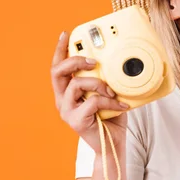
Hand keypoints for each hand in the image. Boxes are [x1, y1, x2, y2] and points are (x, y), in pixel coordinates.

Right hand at [50, 31, 129, 153]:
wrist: (113, 145)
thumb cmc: (111, 117)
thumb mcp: (107, 93)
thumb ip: (106, 79)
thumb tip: (117, 61)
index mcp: (67, 91)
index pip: (58, 66)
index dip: (60, 50)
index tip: (66, 34)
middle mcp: (62, 100)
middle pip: (58, 71)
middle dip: (75, 60)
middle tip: (93, 61)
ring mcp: (67, 111)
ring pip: (76, 85)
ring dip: (98, 83)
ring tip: (112, 92)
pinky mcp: (76, 121)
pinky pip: (92, 102)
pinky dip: (109, 102)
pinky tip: (121, 106)